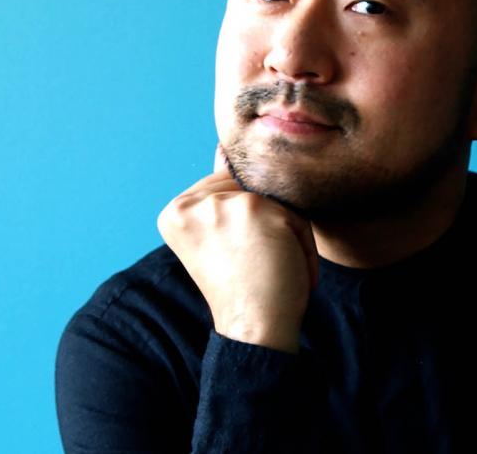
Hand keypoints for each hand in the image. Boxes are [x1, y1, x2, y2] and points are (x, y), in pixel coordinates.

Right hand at [157, 145, 318, 352]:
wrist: (254, 328)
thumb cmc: (243, 288)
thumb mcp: (221, 239)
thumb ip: (221, 198)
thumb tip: (224, 148)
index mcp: (174, 212)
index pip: (225, 188)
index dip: (247, 223)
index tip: (244, 258)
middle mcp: (189, 204)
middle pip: (249, 189)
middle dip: (267, 224)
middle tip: (259, 266)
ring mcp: (220, 204)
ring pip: (275, 200)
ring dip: (287, 234)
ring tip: (272, 268)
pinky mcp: (252, 207)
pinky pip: (295, 213)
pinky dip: (302, 243)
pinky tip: (288, 269)